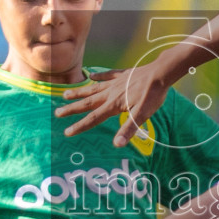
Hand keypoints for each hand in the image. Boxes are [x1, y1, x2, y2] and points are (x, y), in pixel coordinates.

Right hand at [53, 62, 170, 145]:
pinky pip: (106, 75)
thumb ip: (129, 129)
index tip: (67, 132)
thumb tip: (117, 145)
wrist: (161, 73)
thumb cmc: (153, 95)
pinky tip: (91, 75)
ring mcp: (115, 83)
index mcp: (114, 105)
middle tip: (57, 112)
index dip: (80, 126)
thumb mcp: (143, 115)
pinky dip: (98, 75)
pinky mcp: (122, 75)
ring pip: (92, 89)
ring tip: (65, 94)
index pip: (94, 118)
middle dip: (72, 109)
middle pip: (87, 103)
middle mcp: (110, 93)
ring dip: (79, 93)